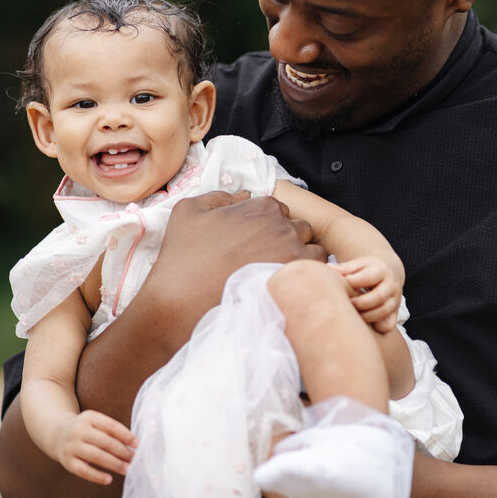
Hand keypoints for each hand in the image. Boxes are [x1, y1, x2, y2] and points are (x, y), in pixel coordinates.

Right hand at [54, 410, 137, 485]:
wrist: (58, 435)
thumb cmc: (86, 430)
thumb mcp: (96, 423)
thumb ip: (112, 431)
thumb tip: (134, 444)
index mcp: (89, 417)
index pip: (111, 426)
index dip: (125, 435)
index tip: (138, 444)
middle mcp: (79, 430)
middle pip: (105, 442)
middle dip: (122, 452)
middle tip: (135, 459)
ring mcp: (72, 446)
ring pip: (96, 456)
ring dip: (114, 464)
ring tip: (127, 469)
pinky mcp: (67, 462)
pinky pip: (84, 470)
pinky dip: (97, 476)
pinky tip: (109, 479)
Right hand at [151, 190, 324, 317]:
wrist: (179, 303)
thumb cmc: (182, 258)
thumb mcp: (189, 210)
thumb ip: (220, 196)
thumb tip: (244, 195)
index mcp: (262, 206)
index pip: (279, 210)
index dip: (267, 226)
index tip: (254, 243)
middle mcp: (283, 226)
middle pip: (299, 228)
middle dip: (286, 240)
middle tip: (263, 260)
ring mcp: (293, 254)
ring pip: (312, 250)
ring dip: (300, 259)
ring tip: (275, 275)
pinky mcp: (296, 282)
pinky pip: (317, 274)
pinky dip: (305, 279)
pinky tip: (282, 288)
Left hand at [333, 256, 402, 332]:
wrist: (388, 272)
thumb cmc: (367, 269)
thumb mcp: (359, 264)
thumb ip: (345, 268)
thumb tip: (329, 268)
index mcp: (382, 269)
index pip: (370, 277)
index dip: (355, 281)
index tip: (345, 282)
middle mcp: (392, 285)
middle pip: (379, 296)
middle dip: (361, 303)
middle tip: (348, 303)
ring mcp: (395, 300)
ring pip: (384, 311)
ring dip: (366, 316)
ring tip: (353, 314)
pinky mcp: (395, 313)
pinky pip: (388, 325)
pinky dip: (377, 327)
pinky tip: (365, 325)